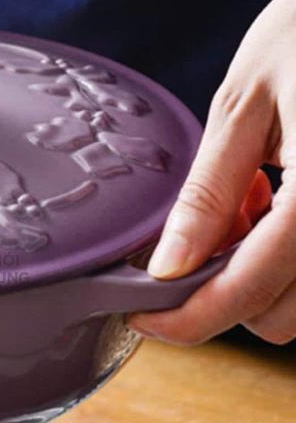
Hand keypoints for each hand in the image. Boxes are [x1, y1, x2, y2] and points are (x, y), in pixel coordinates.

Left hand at [129, 0, 295, 345]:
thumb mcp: (243, 105)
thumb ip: (208, 193)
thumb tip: (166, 266)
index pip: (250, 290)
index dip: (187, 317)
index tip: (141, 314)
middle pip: (280, 315)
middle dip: (222, 291)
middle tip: (195, 232)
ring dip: (255, 275)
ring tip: (243, 200)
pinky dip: (285, 253)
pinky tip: (272, 198)